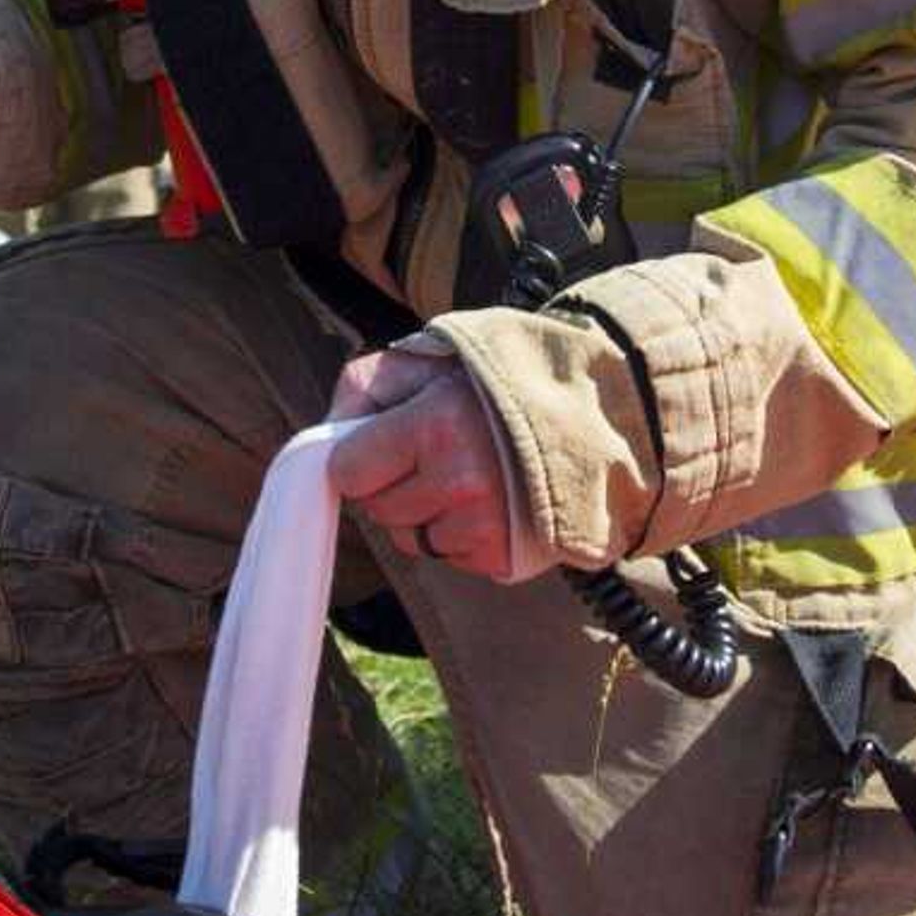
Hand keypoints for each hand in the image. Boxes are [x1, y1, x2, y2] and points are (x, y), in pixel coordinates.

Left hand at [326, 346, 515, 578]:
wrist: (594, 412)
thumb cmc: (499, 381)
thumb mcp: (430, 359)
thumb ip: (365, 387)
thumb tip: (322, 436)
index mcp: (436, 425)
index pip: (348, 472)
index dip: (358, 458)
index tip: (380, 445)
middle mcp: (460, 481)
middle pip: (378, 510)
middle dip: (393, 485)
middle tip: (433, 453)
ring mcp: (484, 525)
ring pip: (411, 540)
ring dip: (425, 514)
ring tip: (466, 474)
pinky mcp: (503, 556)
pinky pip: (448, 557)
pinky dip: (458, 534)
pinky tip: (487, 500)